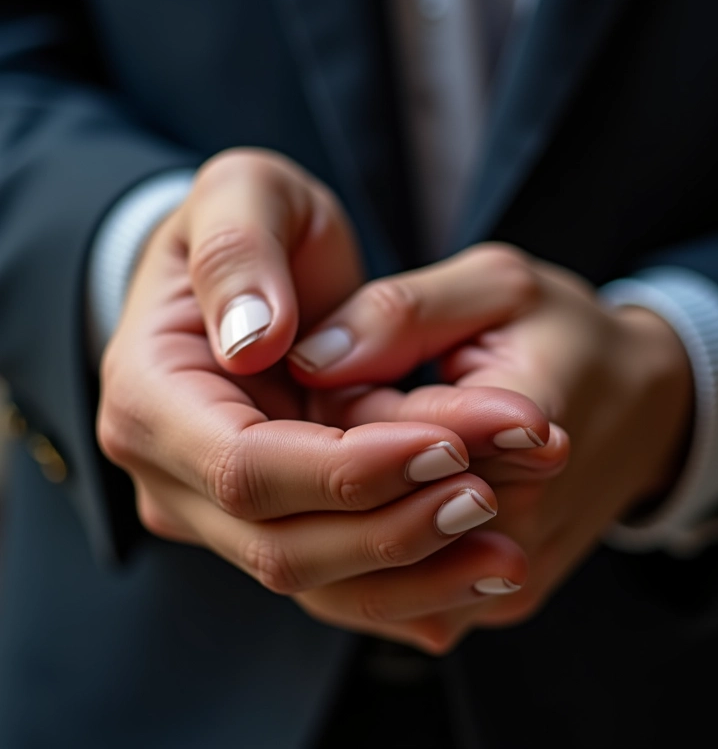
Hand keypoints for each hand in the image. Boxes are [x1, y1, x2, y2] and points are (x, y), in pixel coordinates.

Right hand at [97, 153, 549, 651]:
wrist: (258, 279)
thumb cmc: (254, 227)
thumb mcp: (244, 195)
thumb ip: (238, 252)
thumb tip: (253, 339)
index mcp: (151, 397)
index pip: (244, 465)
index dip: (347, 469)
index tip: (447, 446)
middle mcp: (171, 474)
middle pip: (281, 541)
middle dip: (392, 528)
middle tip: (492, 494)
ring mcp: (216, 511)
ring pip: (314, 577)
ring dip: (412, 573)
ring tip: (504, 555)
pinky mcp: (268, 524)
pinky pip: (334, 578)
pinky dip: (407, 585)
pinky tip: (476, 573)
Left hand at [290, 242, 692, 633]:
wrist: (644, 409)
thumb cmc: (567, 338)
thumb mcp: (497, 288)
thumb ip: (404, 314)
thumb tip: (311, 359)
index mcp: (525, 431)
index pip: (385, 440)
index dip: (342, 401)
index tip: (337, 366)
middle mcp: (519, 527)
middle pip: (371, 516)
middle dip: (336, 463)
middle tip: (341, 403)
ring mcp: (508, 578)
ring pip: (374, 575)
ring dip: (344, 512)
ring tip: (351, 450)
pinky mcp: (499, 599)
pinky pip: (404, 599)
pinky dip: (367, 551)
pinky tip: (363, 499)